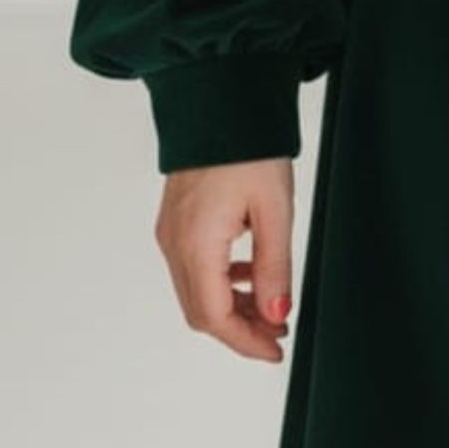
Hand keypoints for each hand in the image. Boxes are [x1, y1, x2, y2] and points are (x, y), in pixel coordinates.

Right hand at [156, 157, 294, 363]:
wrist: (220, 97)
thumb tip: (275, 314)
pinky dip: (222, 282)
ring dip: (232, 307)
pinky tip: (251, 273)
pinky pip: (193, 268)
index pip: (214, 316)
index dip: (245, 342)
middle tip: (278, 334)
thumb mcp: (275, 209)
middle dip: (240, 330)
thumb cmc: (249, 146)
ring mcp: (170, 232)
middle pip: (201, 311)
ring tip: (272, 307)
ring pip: (196, 292)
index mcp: (196, 243)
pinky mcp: (175, 221)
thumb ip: (275, 267)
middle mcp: (174, 242)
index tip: (276, 350)